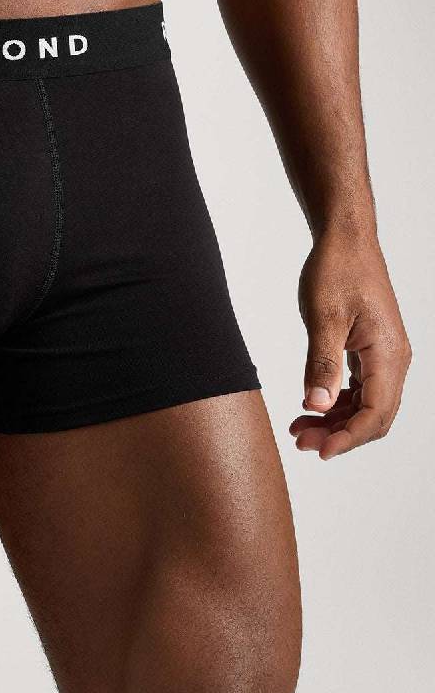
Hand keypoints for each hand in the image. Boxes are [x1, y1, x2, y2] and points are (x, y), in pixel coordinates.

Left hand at [289, 232, 410, 459]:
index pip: (376, 412)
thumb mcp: (323, 318)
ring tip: (298, 428)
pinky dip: (336, 403)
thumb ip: (321, 364)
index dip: (349, 437)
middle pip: (374, 415)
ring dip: (335, 421)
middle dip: (339, 434)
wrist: (345, 240)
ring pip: (366, 405)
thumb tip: (316, 405)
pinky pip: (360, 389)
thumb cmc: (336, 270)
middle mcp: (394, 359)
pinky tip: (309, 407)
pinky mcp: (371, 351)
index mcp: (388, 353)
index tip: (319, 452)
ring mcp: (384, 356)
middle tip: (300, 442)